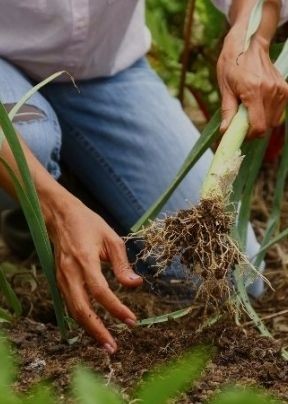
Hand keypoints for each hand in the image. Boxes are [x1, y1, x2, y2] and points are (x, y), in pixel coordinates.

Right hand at [45, 193, 142, 353]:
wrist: (60, 216)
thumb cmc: (88, 224)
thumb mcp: (111, 238)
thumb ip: (122, 264)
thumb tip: (135, 284)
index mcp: (84, 259)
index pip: (101, 291)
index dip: (116, 309)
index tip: (131, 321)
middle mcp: (69, 272)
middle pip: (81, 309)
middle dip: (97, 330)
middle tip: (113, 347)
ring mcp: (61, 277)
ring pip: (73, 310)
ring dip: (89, 328)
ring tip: (105, 343)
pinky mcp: (58, 279)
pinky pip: (69, 303)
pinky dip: (81, 318)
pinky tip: (93, 326)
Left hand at [217, 29, 287, 137]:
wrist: (247, 43)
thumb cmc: (232, 64)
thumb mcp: (225, 88)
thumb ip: (228, 111)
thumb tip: (225, 131)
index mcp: (253, 91)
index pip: (259, 126)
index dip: (250, 134)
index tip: (241, 132)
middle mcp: (270, 91)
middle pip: (267, 125)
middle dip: (255, 128)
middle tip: (243, 121)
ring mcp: (280, 89)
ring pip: (274, 120)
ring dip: (263, 120)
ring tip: (250, 109)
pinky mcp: (285, 88)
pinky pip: (279, 111)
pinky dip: (270, 113)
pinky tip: (259, 104)